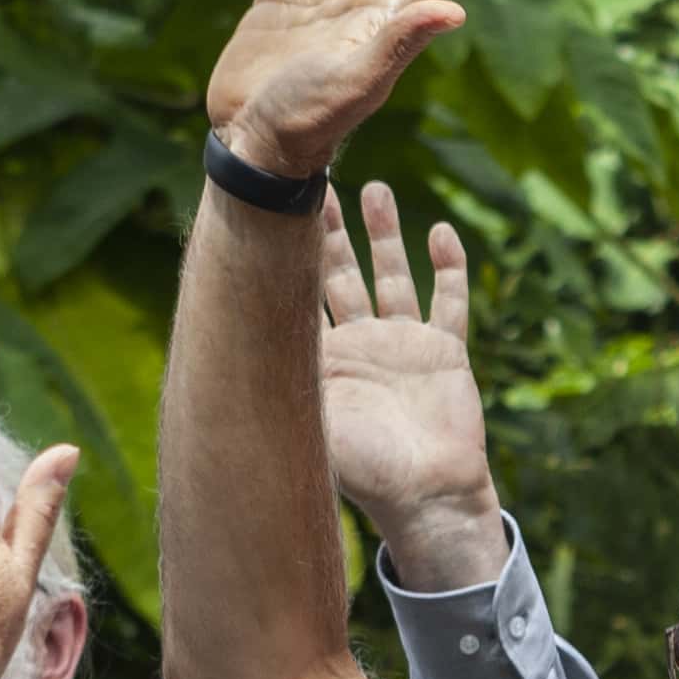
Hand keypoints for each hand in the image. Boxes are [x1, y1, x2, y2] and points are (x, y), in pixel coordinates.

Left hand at [315, 184, 505, 584]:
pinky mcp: (445, 353)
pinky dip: (447, 268)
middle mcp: (361, 345)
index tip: (275, 208)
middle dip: (327, 231)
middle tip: (316, 182)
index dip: (287, 252)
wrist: (427, 497)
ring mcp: (405, 346)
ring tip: (374, 190)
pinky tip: (439, 233)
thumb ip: (282, 378)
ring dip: (383, 235)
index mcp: (324, 360)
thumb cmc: (366, 469)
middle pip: (340, 273)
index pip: (297, 294)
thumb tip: (231, 340)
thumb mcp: (311, 420)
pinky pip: (447, 301)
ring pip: (392, 276)